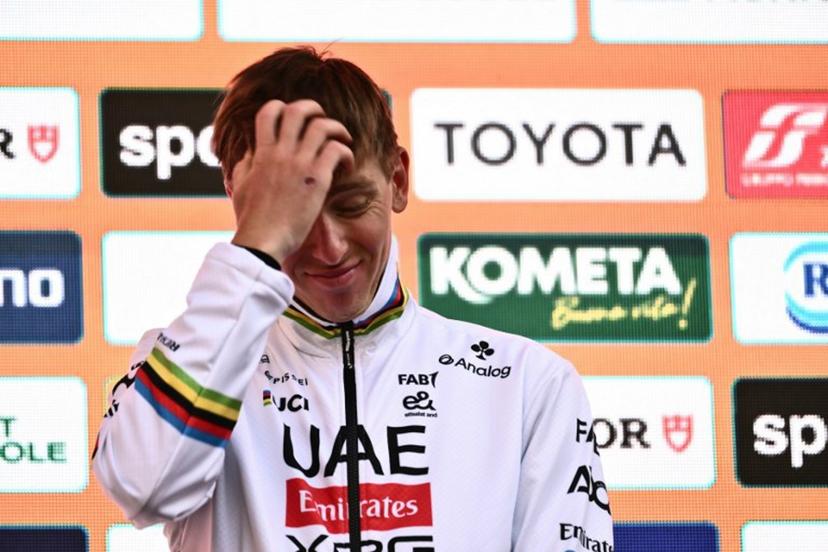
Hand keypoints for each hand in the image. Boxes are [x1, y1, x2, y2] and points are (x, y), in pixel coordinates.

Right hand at [228, 99, 354, 262]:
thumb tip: (250, 151)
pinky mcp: (317, 179)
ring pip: (323, 126)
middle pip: (298, 110)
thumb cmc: (252, 219)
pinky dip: (346, 152)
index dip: (283, 107)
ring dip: (337, 128)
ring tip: (343, 139)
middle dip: (313, 108)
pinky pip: (337, 150)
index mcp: (261, 153)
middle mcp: (281, 153)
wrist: (262, 241)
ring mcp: (300, 164)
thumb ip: (245, 164)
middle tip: (322, 119)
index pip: (270, 111)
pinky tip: (346, 165)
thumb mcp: (241, 186)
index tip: (293, 119)